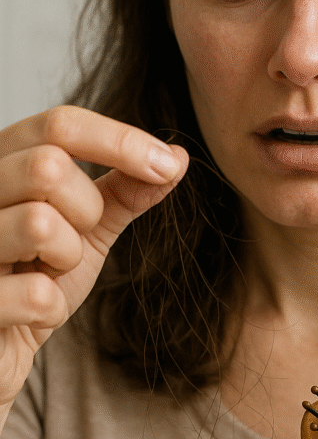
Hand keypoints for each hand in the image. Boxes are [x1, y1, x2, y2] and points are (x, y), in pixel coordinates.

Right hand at [0, 105, 188, 402]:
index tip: (167, 165)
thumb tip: (178, 157)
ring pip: (39, 224)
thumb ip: (123, 192)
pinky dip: (50, 308)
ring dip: (66, 258)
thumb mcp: (85, 229)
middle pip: (47, 166)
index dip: (120, 141)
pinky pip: (34, 294)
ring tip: (47, 274)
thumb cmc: (31, 279)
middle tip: (75, 238)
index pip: (59, 125)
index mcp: (0, 163)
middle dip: (85, 209)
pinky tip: (32, 313)